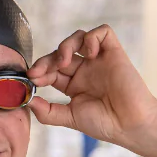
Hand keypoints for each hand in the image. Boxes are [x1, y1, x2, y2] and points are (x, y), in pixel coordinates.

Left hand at [26, 25, 156, 145]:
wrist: (130, 124)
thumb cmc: (104, 123)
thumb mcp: (70, 118)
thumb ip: (48, 112)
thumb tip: (27, 101)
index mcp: (74, 85)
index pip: (51, 71)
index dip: (40, 71)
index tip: (32, 79)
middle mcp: (85, 70)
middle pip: (61, 53)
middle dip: (47, 60)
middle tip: (40, 72)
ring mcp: (99, 61)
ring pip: (78, 38)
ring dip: (65, 46)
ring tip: (64, 61)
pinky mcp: (114, 53)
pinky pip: (102, 32)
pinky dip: (92, 38)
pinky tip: (89, 54)